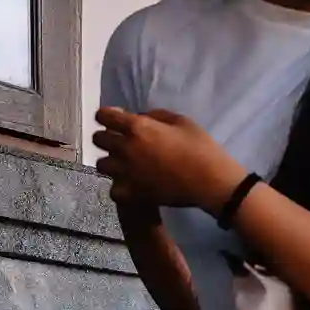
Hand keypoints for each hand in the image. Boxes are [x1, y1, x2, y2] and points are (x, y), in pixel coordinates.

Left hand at [93, 107, 244, 211]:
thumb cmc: (201, 148)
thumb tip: (140, 118)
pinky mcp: (132, 194)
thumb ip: (156, 116)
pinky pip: (113, 189)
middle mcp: (126, 148)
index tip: (118, 120)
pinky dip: (120, 186)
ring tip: (126, 165)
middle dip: (108, 138)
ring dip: (112, 162)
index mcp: (137, 127)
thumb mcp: (182, 121)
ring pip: (101, 164)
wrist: (211, 182)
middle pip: (98, 139)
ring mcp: (126, 173)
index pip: (103, 115)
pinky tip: (131, 184)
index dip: (108, 116)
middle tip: (123, 143)